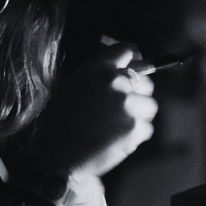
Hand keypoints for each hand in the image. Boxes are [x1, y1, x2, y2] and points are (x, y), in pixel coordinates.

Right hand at [23, 39, 156, 178]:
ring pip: (149, 106)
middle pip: (145, 81)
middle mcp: (115, 82)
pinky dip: (135, 136)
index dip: (133, 60)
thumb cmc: (60, 122)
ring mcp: (127, 105)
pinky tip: (114, 140)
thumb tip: (123, 64)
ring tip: (113, 127)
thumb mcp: (71, 85)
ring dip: (137, 116)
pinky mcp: (135, 127)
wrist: (56, 156)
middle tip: (120, 108)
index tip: (133, 70)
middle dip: (137, 93)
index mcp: (97, 67)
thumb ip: (97, 71)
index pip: (128, 49)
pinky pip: (146, 128)